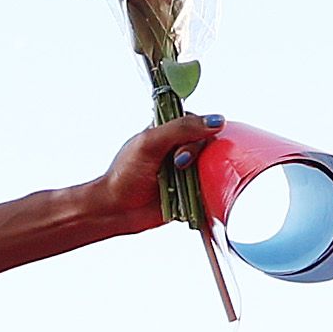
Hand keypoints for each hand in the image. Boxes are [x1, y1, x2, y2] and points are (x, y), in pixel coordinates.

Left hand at [91, 112, 225, 232]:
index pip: (197, 122)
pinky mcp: (191, 192)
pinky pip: (211, 187)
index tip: (184, 143)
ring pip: (212, 166)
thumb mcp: (150, 143)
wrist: (116, 210)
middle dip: (196, 153)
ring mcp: (186, 172)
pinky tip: (198, 191)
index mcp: (168, 132)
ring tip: (182, 181)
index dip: (198, 130)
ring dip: (202, 173)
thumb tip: (216, 121)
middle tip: (179, 164)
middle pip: (207, 144)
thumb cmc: (125, 175)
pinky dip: (209, 189)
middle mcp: (179, 150)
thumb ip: (181, 128)